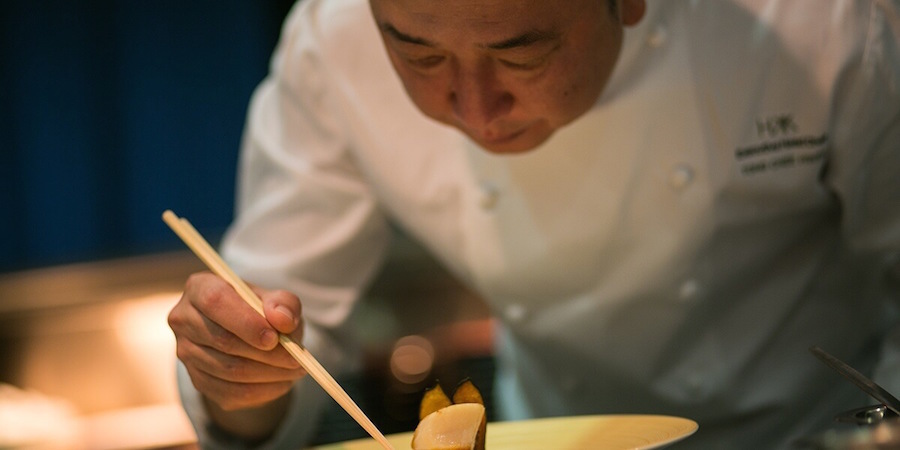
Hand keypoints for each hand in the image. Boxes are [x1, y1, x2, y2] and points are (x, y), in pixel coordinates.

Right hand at [168, 271, 306, 438]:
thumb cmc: (262, 311)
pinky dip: (262, 391)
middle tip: (296, 359)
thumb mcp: (277, 300)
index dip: (246, 322)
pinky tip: (282, 382)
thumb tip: (283, 320)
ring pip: (228, 370)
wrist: (250, 335)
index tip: (274, 338)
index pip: (215, 302)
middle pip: (222, 340)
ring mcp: (186, 353)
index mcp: (200, 287)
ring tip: (296, 369)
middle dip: (265, 353)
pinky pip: (230, 392)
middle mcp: (184, 319)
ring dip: (268, 374)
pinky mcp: (197, 380)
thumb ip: (284, 303)